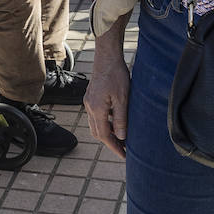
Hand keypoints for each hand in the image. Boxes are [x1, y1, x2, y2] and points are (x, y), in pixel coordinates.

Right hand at [83, 21, 131, 158]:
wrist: (107, 57)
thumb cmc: (116, 75)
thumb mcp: (123, 98)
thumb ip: (121, 119)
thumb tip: (122, 137)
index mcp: (97, 109)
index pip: (104, 135)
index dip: (114, 147)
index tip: (124, 156)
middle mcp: (90, 107)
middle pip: (97, 133)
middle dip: (110, 143)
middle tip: (124, 149)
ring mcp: (88, 102)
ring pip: (95, 125)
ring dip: (107, 134)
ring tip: (122, 138)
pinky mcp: (90, 97)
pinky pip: (96, 116)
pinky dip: (105, 123)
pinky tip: (116, 122)